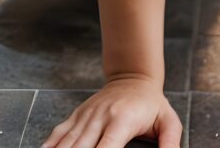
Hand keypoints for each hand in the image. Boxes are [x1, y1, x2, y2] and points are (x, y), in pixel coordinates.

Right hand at [40, 77, 181, 147]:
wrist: (134, 77)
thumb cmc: (151, 104)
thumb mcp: (168, 120)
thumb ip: (170, 141)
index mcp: (122, 120)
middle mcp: (100, 117)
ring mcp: (86, 115)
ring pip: (66, 143)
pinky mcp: (77, 115)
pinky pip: (58, 133)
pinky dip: (49, 146)